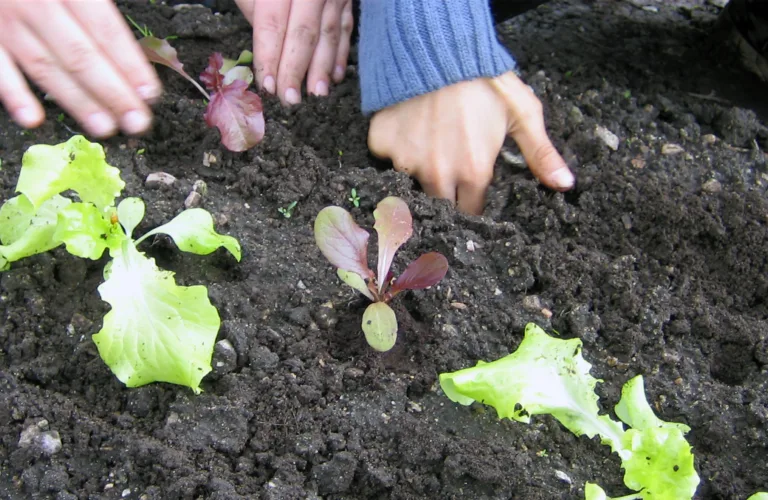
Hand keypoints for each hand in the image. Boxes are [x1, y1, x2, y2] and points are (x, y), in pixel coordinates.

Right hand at [0, 0, 161, 136]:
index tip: (149, 94)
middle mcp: (36, 2)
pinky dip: (14, 95)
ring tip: (105, 127)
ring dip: (78, 102)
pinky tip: (33, 120)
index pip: (105, 29)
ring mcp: (5, 20)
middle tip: (137, 122)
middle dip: (113, 92)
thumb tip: (134, 53)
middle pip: (80, 54)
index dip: (129, 64)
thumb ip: (98, 7)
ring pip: (45, 66)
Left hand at [235, 0, 352, 104]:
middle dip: (296, 68)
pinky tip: (336, 75)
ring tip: (316, 94)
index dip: (269, 56)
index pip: (273, 23)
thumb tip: (265, 47)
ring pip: (330, 32)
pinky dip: (342, 52)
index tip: (267, 85)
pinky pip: (347, 26)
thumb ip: (254, 6)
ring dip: (323, 68)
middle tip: (290, 100)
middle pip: (304, 32)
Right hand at [367, 71, 574, 214]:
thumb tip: (566, 185)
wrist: (437, 45)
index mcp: (473, 171)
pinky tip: (410, 126)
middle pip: (440, 202)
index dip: (473, 199)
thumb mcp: (522, 113)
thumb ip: (541, 154)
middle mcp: (437, 173)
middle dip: (447, 190)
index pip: (471, 210)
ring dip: (421, 168)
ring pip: (412, 180)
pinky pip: (387, 156)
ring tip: (432, 139)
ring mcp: (405, 160)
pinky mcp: (381, 144)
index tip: (473, 188)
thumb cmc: (484, 79)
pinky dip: (397, 146)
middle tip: (452, 162)